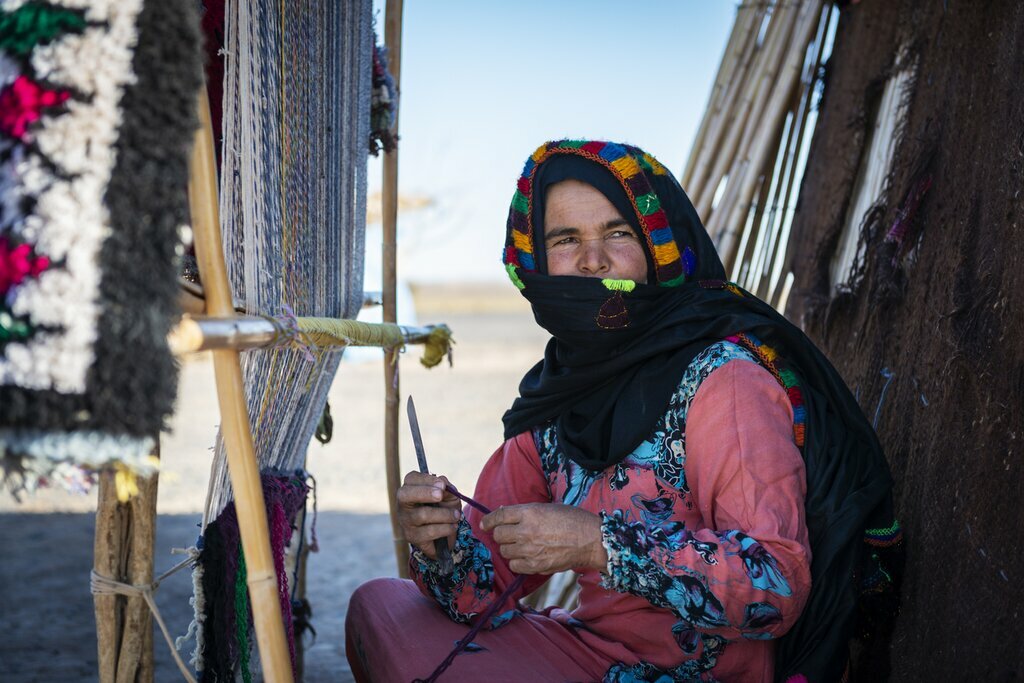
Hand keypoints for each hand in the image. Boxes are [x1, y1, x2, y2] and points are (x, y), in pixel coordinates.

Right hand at [396, 471, 461, 558]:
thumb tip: (443, 485)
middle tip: (440, 495)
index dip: (426, 480)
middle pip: (405, 494)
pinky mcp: (412, 536)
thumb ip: (446, 488)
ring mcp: (405, 520)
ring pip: (422, 514)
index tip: (442, 485)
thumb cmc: (443, 508)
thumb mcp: (448, 495)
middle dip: (424, 493)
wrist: (443, 534)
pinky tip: (452, 526)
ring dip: (445, 514)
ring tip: (456, 516)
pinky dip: (446, 528)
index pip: (411, 478)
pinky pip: (430, 531)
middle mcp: (403, 503)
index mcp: (411, 488)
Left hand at [479, 503, 607, 574]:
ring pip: (505, 551)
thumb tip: (505, 516)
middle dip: (502, 534)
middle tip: (510, 534)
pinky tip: (527, 556)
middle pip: (498, 535)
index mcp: (529, 512)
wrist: (590, 540)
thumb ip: (526, 513)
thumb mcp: (547, 508)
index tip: (485, 524)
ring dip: (509, 548)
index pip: (499, 516)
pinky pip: (514, 565)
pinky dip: (517, 562)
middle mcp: (526, 531)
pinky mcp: (535, 566)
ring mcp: (530, 550)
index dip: (489, 520)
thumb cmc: (572, 520)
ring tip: (522, 545)